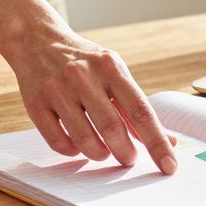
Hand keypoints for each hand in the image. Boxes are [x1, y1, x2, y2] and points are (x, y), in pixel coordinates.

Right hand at [8, 32, 178, 173]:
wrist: (37, 40)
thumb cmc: (84, 62)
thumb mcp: (114, 74)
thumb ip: (136, 108)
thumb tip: (167, 141)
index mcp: (110, 67)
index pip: (140, 111)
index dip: (156, 142)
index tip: (169, 165)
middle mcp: (83, 76)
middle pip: (112, 128)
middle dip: (125, 153)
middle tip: (129, 159)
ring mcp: (57, 90)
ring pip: (84, 139)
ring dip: (99, 154)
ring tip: (104, 153)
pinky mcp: (36, 103)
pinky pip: (58, 142)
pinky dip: (73, 152)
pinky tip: (78, 146)